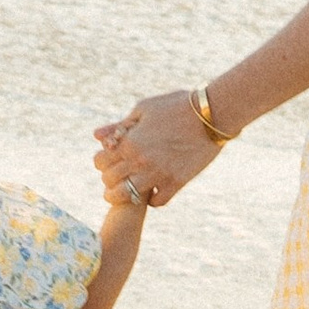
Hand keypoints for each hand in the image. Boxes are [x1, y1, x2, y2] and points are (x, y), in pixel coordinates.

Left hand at [92, 92, 223, 210]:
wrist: (211, 114)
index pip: (100, 161)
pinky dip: (151, 199)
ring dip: (124, 195)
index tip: (107, 160)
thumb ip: (120, 125)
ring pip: (128, 197)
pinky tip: (152, 190)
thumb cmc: (176, 106)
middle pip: (110, 181)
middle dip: (109, 179)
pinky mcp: (177, 183)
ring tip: (126, 192)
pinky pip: (156, 202)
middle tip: (116, 177)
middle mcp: (141, 161)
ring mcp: (158, 174)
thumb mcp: (144, 109)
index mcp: (130, 141)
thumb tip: (97, 136)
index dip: (101, 161)